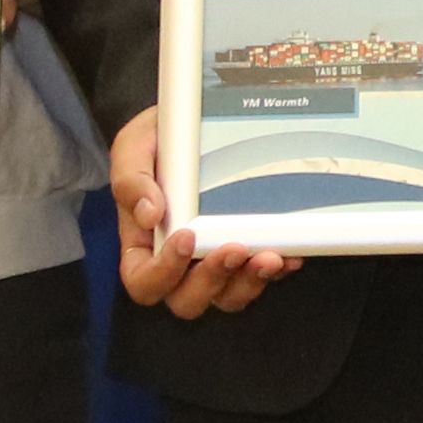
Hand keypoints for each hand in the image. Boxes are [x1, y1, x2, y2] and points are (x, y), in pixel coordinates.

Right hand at [107, 105, 293, 318]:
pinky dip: (278, 268)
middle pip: (188, 300)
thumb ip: (132, 180)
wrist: (196, 122)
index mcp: (143, 245)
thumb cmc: (158, 141)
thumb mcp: (134, 148)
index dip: (162, 272)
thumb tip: (149, 214)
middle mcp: (179, 263)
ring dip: (249, 282)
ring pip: (229, 296)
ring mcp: (214, 261)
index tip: (186, 237)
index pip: (144, 282)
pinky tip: (290, 252)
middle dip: (212, 281)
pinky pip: (263, 276)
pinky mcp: (248, 252)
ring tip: (270, 256)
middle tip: (234, 247)